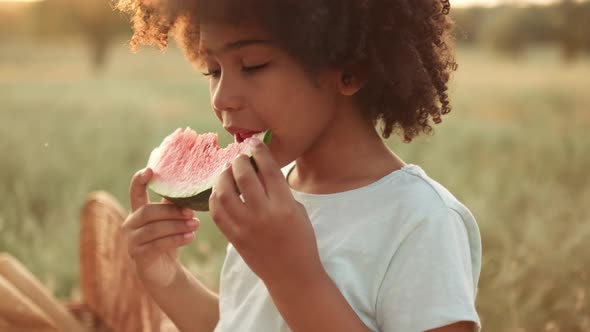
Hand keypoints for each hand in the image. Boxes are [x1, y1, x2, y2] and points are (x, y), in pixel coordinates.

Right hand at [122, 168, 199, 286]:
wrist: (165, 272)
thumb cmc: (168, 241)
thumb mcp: (172, 220)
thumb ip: (174, 204)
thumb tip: (190, 185)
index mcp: (138, 211)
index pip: (135, 192)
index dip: (139, 180)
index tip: (150, 170)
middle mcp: (130, 224)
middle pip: (148, 211)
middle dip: (171, 211)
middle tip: (192, 213)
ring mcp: (131, 241)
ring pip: (154, 229)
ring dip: (177, 226)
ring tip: (196, 225)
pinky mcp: (138, 256)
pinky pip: (157, 245)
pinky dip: (176, 239)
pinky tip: (190, 237)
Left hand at [209, 139, 323, 285]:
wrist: (292, 275)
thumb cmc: (300, 240)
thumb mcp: (298, 211)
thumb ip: (280, 191)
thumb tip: (261, 170)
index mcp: (284, 206)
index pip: (268, 170)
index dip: (259, 152)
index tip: (254, 144)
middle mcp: (263, 214)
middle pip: (243, 177)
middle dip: (239, 161)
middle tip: (239, 158)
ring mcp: (245, 227)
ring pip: (224, 193)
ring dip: (223, 177)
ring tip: (226, 172)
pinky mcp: (234, 238)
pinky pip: (217, 213)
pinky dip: (215, 198)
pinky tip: (219, 192)